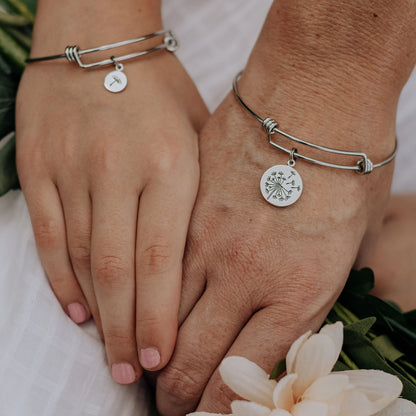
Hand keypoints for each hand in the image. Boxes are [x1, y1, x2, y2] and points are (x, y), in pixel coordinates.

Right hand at [16, 0, 207, 384]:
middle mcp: (119, 172)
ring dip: (97, 314)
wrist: (101, 40)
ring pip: (83, 260)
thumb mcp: (200, 132)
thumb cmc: (160, 90)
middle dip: (127, 330)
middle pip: (121, 271)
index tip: (162, 358)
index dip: (160, 316)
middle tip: (132, 376)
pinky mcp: (40, 166)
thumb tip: (207, 256)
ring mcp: (74, 170)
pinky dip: (60, 279)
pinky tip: (76, 311)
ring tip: (108, 355)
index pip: (163, 259)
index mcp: (170, 166)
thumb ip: (203, 191)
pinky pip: (49, 235)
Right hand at [155, 1, 415, 412]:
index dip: (221, 406)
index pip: (250, 370)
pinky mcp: (186, 208)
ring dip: (153, 351)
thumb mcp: (350, 239)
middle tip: (166, 406)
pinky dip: (136, 299)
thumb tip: (283, 317)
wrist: (316, 95)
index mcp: (301, 288)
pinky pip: (152, 267)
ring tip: (139, 368)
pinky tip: (123, 315)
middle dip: (179, 391)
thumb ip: (310, 285)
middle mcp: (250, 274)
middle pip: (201, 354)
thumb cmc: (344, 165)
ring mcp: (212, 240)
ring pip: (169, 315)